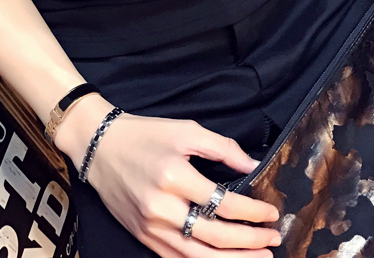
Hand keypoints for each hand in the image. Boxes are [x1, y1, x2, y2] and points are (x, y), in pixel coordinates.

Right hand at [55, 96, 280, 256]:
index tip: (272, 213)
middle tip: (273, 241)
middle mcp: (162, 207)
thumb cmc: (144, 135)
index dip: (253, 212)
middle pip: (216, 236)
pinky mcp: (143, 237)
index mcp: (174, 176)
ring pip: (199, 257)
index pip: (224, 203)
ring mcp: (151, 227)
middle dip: (251, 242)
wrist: (99, 146)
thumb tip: (252, 166)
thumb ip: (222, 147)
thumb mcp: (185, 129)